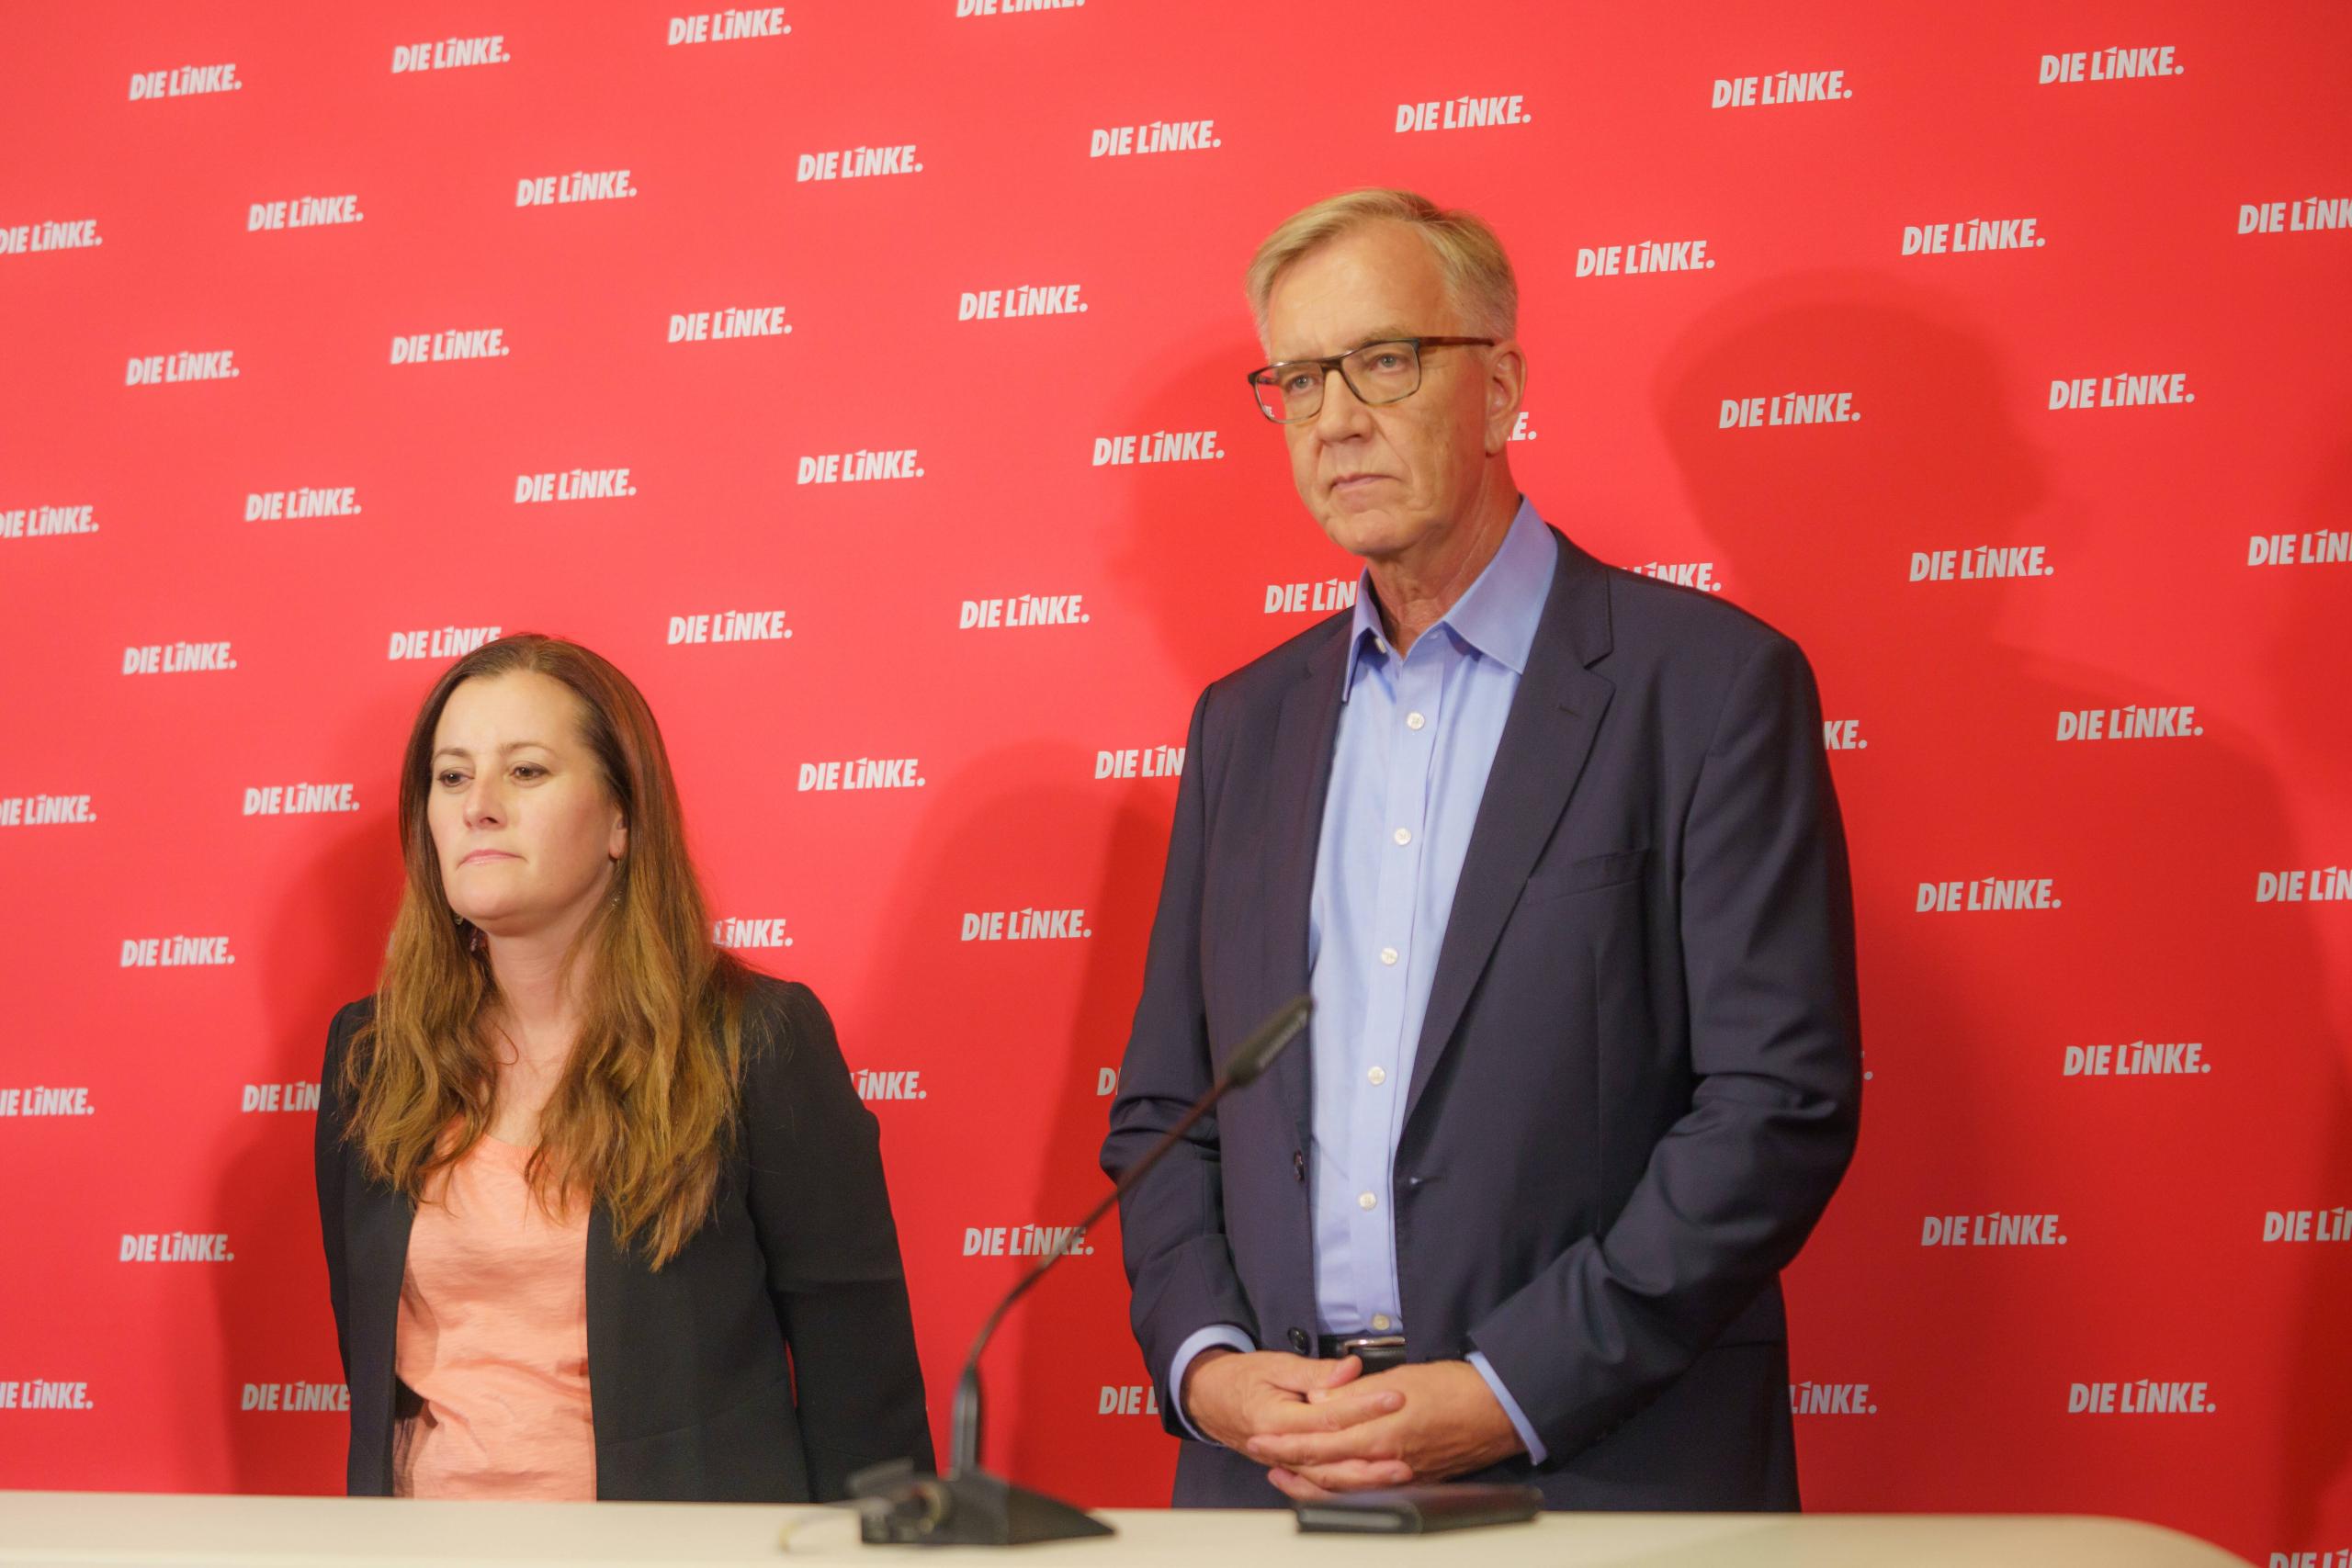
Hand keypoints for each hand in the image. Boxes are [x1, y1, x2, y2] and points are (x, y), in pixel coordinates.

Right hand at [1181, 1350, 1413, 1493]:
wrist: (1209, 1399)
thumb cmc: (1241, 1378)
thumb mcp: (1276, 1365)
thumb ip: (1315, 1372)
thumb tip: (1350, 1369)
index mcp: (1275, 1419)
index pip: (1328, 1418)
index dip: (1364, 1408)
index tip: (1394, 1398)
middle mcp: (1280, 1448)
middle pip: (1330, 1460)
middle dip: (1370, 1459)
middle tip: (1403, 1453)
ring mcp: (1285, 1463)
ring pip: (1327, 1480)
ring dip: (1363, 1479)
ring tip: (1396, 1473)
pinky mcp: (1291, 1468)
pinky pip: (1320, 1484)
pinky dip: (1346, 1488)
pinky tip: (1371, 1485)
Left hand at [1248, 1360, 1522, 1501]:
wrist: (1500, 1410)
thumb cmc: (1455, 1388)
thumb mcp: (1398, 1379)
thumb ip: (1354, 1395)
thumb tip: (1319, 1401)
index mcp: (1381, 1433)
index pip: (1320, 1442)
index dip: (1286, 1442)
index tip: (1260, 1437)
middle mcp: (1387, 1461)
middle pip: (1327, 1471)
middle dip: (1290, 1465)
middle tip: (1263, 1457)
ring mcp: (1401, 1476)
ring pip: (1345, 1487)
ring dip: (1311, 1482)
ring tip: (1286, 1474)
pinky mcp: (1413, 1481)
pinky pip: (1367, 1490)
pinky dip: (1341, 1487)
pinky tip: (1330, 1480)